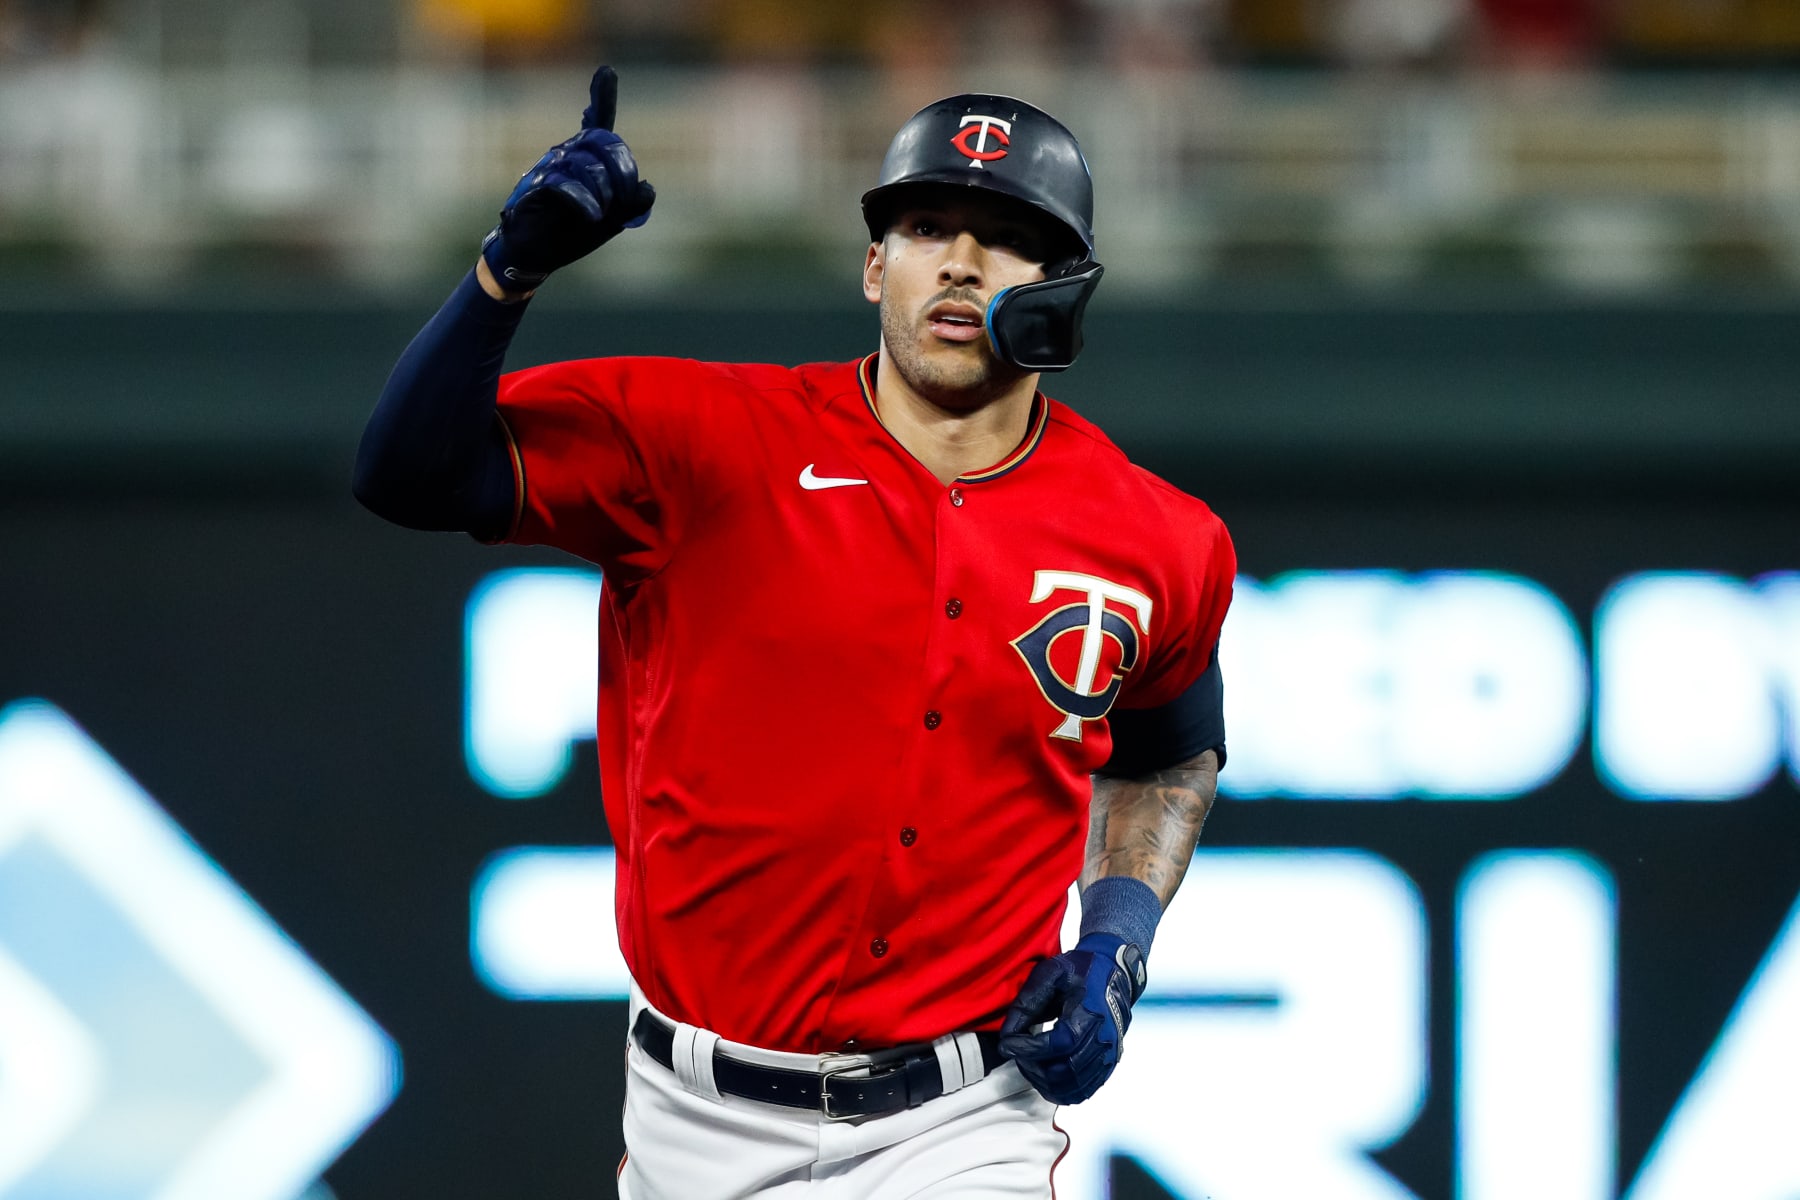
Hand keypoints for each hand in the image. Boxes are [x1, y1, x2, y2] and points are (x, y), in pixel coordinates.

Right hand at [480, 65, 656, 293]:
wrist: (535, 254)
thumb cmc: (571, 233)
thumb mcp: (613, 220)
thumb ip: (632, 204)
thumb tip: (647, 187)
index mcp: (586, 158)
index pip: (597, 122)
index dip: (602, 97)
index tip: (606, 72)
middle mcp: (567, 154)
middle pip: (602, 140)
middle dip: (622, 169)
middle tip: (626, 199)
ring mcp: (551, 168)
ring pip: (586, 162)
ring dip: (604, 191)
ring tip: (602, 214)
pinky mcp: (537, 186)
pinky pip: (565, 182)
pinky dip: (585, 200)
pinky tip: (593, 215)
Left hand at [999, 933, 1146, 1104]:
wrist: (1116, 973)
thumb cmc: (1082, 970)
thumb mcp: (1049, 974)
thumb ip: (1027, 1004)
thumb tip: (1007, 1035)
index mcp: (1090, 1014)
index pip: (1058, 1044)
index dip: (1028, 1049)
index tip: (1007, 1045)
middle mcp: (1103, 1039)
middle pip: (1063, 1071)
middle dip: (1032, 1066)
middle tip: (1016, 1052)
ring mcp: (1108, 1055)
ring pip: (1072, 1088)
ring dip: (1043, 1081)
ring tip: (1028, 1063)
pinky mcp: (1109, 1064)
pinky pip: (1084, 1091)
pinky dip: (1061, 1091)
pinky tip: (1045, 1076)